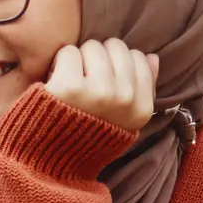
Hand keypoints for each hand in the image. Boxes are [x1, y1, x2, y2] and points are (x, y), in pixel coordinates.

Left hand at [45, 39, 159, 131]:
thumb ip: (144, 87)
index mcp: (141, 107)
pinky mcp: (69, 86)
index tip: (104, 76)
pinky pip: (69, 52)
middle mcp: (124, 99)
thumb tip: (151, 56)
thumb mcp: (125, 118)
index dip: (117, 61)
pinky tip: (57, 78)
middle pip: (115, 47)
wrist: (52, 155)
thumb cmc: (89, 132)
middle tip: (86, 74)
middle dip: (99, 55)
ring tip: (73, 77)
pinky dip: (60, 61)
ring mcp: (98, 92)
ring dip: (79, 57)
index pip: (138, 58)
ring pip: (92, 47)